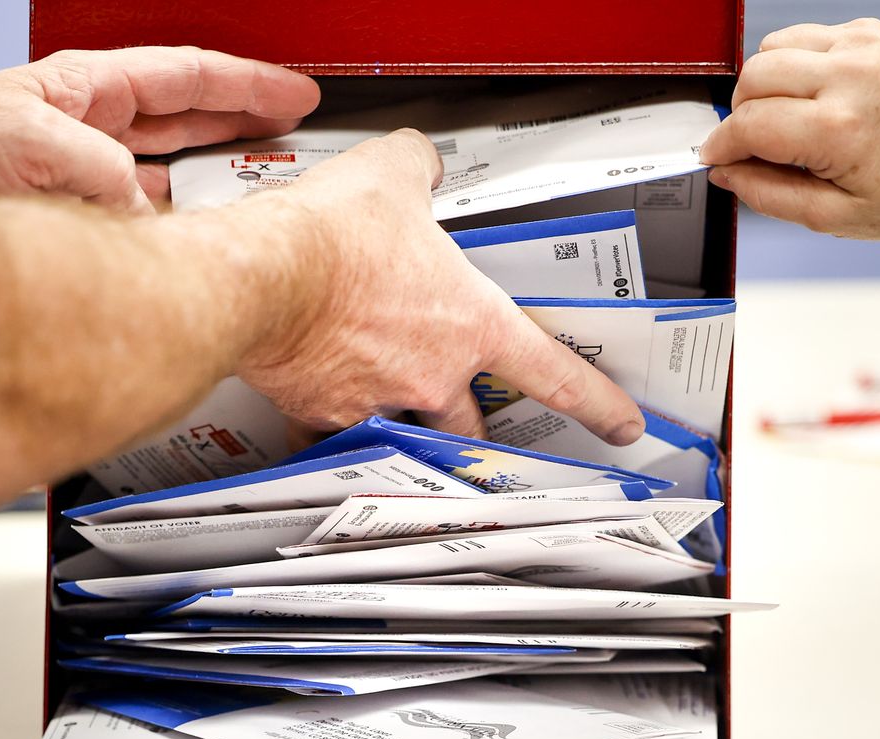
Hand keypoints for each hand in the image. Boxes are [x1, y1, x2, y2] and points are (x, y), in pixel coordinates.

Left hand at [0, 46, 319, 212]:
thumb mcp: (24, 140)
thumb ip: (97, 168)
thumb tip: (141, 210)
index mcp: (82, 90)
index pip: (183, 76)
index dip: (246, 83)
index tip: (295, 94)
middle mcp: (86, 129)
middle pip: (186, 117)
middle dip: (243, 120)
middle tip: (295, 130)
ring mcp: (82, 176)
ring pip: (170, 170)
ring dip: (216, 177)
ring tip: (261, 183)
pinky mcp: (73, 224)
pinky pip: (142, 223)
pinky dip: (176, 230)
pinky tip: (197, 240)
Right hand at [237, 130, 644, 443]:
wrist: (260, 278)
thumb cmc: (330, 238)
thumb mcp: (392, 176)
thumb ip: (418, 170)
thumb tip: (417, 165)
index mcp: (470, 324)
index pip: (554, 374)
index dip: (596, 404)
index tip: (618, 426)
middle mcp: (430, 374)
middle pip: (472, 424)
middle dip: (474, 426)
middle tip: (472, 421)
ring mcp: (376, 400)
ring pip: (404, 434)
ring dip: (403, 427)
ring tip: (389, 414)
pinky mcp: (321, 412)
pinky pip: (331, 433)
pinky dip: (327, 422)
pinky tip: (317, 403)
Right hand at [700, 19, 879, 238]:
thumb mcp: (834, 217)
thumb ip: (768, 194)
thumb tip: (726, 173)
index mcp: (841, 128)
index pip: (749, 124)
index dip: (722, 145)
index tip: (716, 158)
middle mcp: (851, 77)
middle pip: (752, 77)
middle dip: (741, 114)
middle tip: (755, 146)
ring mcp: (861, 47)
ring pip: (770, 50)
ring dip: (764, 86)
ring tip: (787, 121)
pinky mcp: (866, 32)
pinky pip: (799, 39)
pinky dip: (792, 68)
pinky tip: (812, 98)